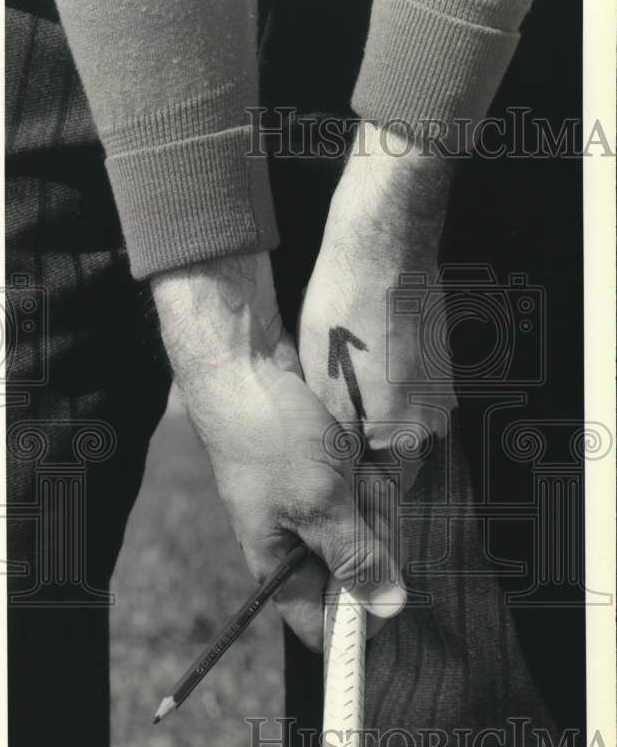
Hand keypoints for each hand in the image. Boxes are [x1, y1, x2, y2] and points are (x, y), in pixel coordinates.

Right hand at [151, 252, 405, 649]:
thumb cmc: (270, 439)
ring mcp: (310, 508)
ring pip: (365, 529)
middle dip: (371, 537)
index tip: (391, 598)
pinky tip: (356, 452)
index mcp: (278, 566)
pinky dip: (367, 476)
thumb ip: (355, 556)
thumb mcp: (320, 502)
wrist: (246, 371)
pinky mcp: (324, 479)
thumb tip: (388, 609)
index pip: (320, 625)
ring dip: (371, 499)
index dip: (356, 624)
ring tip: (352, 465)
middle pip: (355, 572)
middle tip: (359, 497)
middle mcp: (294, 543)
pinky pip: (362, 494)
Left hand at [299, 122, 456, 498]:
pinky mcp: (434, 369)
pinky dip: (371, 402)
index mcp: (408, 442)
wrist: (386, 246)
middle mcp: (433, 425)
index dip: (342, 498)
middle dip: (349, 465)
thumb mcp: (326, 394)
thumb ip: (339, 452)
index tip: (311, 488)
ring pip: (391, 433)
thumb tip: (341, 494)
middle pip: (386, 467)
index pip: (377, 499)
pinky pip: (400, 404)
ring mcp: (438, 395)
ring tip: (321, 411)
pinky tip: (344, 379)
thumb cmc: (347, 318)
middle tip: (307, 450)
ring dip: (358, 431)